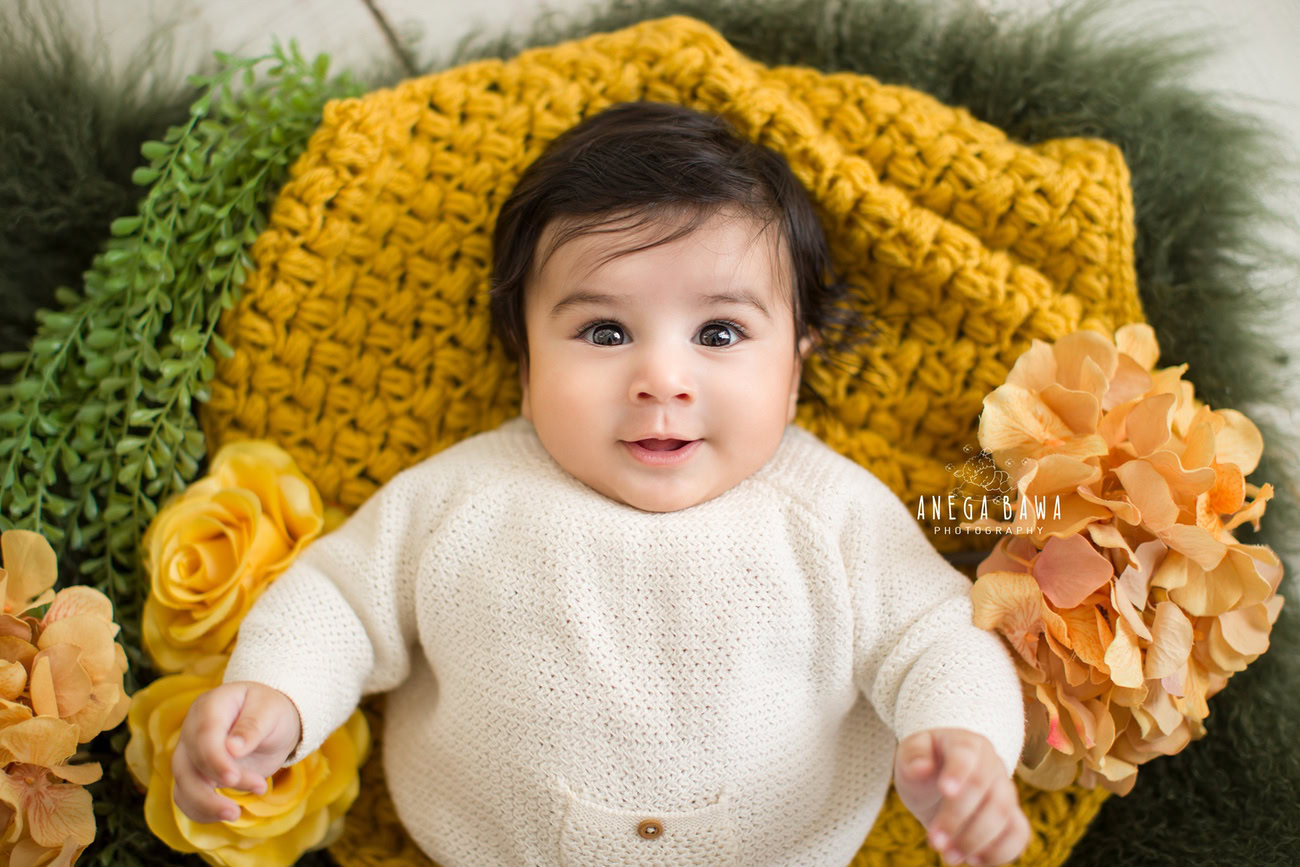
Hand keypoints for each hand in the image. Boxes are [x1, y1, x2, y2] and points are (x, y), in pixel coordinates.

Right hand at [171, 681, 302, 823]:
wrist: (268, 722)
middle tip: (255, 790)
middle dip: (212, 787)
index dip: (214, 760)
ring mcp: (190, 754)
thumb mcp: (271, 711)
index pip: (203, 736)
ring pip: (182, 784)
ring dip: (206, 804)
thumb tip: (232, 748)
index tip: (233, 778)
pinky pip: (186, 797)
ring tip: (236, 813)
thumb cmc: (269, 712)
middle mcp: (192, 730)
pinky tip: (228, 813)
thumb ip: (252, 727)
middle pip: (186, 764)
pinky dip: (202, 811)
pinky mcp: (194, 775)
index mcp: (210, 706)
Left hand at [893, 727, 1029, 865]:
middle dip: (959, 820)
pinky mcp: (1012, 817)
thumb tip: (921, 768)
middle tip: (935, 842)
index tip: (945, 791)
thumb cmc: (925, 762)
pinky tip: (974, 861)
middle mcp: (993, 766)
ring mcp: (1006, 792)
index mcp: (967, 744)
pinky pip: (1018, 835)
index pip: (967, 755)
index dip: (959, 773)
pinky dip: (1000, 852)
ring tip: (949, 856)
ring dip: (977, 841)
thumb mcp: (910, 752)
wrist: (941, 779)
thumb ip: (914, 755)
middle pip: (987, 792)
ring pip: (1005, 816)